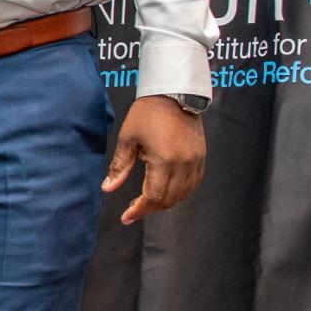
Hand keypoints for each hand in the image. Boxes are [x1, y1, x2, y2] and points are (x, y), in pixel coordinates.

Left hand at [103, 95, 206, 225]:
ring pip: (183, 195)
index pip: (153, 198)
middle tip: (134, 206)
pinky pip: (193, 184)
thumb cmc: (147, 113)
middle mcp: (183, 165)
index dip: (139, 211)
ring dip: (166, 201)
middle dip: (150, 207)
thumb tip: (108, 188)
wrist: (174, 93)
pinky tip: (167, 188)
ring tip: (149, 198)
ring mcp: (195, 162)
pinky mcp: (201, 157)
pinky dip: (180, 192)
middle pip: (169, 200)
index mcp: (164, 161)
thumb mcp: (128, 138)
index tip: (126, 217)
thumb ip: (119, 166)